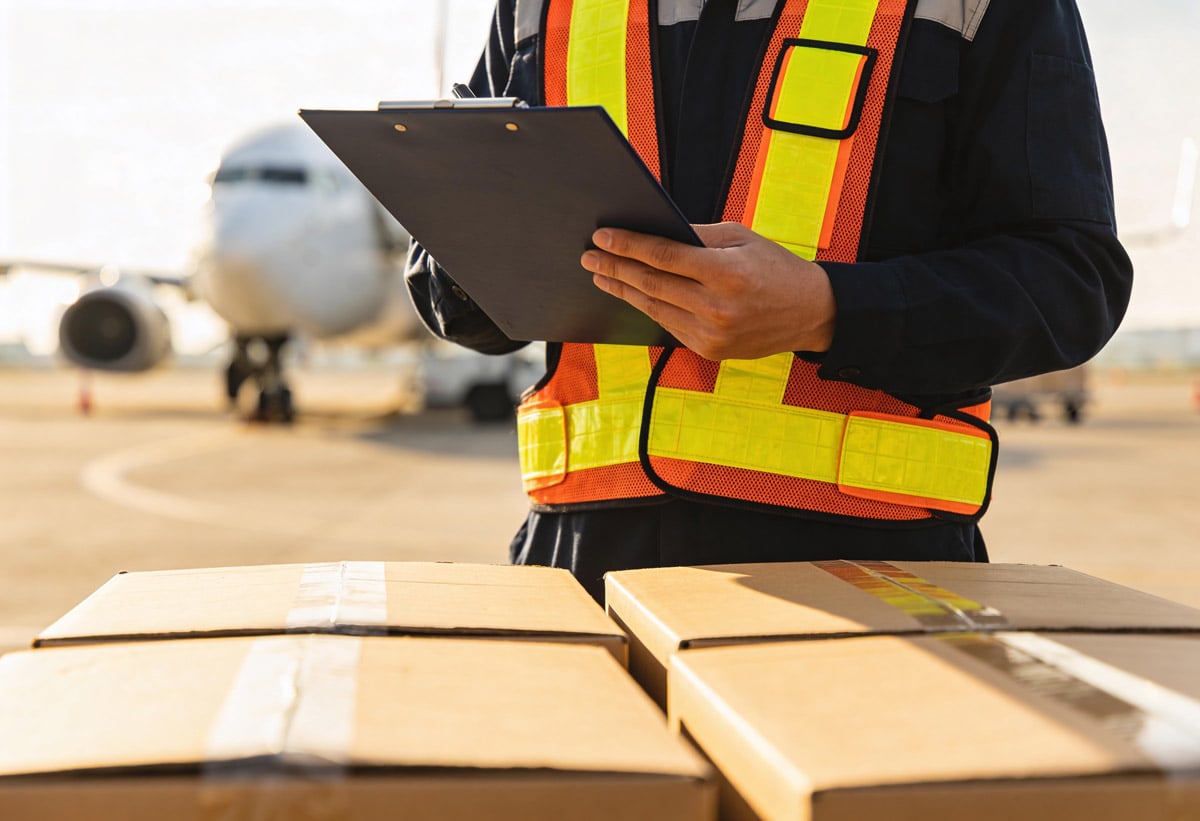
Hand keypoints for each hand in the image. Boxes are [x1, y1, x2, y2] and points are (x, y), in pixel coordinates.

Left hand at [582, 223, 835, 360]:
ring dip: (623, 291)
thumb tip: (652, 232)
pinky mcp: (710, 352)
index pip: (663, 257)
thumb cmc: (775, 268)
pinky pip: (669, 326)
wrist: (812, 313)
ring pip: (654, 309)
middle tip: (589, 257)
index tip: (602, 238)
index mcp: (726, 273)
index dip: (628, 246)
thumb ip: (696, 236)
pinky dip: (648, 308)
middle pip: (651, 285)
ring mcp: (712, 335)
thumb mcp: (741, 238)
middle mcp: (717, 308)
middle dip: (615, 269)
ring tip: (601, 276)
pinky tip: (632, 295)